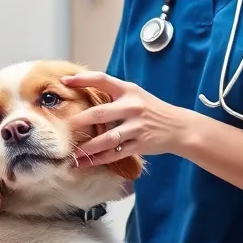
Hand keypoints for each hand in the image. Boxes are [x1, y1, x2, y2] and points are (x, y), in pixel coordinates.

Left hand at [64, 71, 187, 166]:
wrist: (179, 127)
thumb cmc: (151, 109)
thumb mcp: (136, 95)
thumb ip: (114, 94)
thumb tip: (85, 91)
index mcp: (129, 90)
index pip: (103, 80)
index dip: (83, 79)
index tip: (65, 81)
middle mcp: (132, 107)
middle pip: (100, 113)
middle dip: (79, 121)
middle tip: (63, 127)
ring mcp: (136, 127)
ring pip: (106, 138)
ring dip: (87, 147)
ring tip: (72, 153)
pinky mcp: (139, 145)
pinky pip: (115, 154)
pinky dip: (98, 160)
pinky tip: (85, 163)